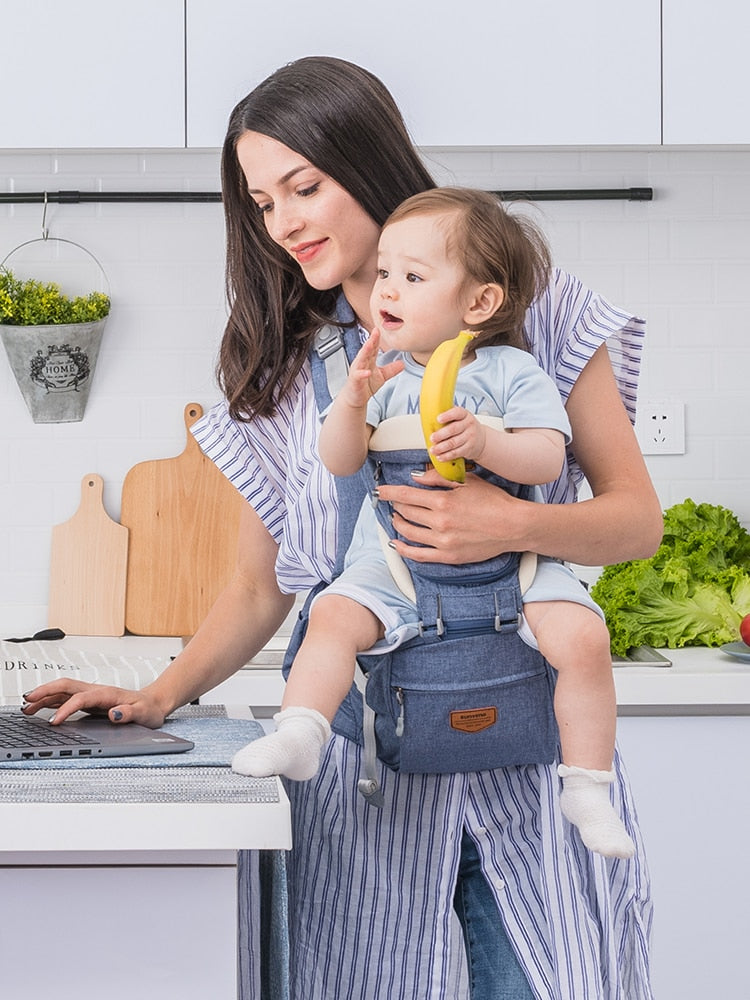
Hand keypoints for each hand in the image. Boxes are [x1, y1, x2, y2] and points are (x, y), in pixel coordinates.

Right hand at [22, 679, 167, 728]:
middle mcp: (97, 691)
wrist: (154, 703)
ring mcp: (92, 695)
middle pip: (66, 686)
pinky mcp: (90, 701)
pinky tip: (41, 708)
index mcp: (107, 694)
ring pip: (63, 691)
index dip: (66, 709)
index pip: (81, 699)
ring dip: (44, 696)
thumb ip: (129, 714)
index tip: (54, 722)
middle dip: (46, 691)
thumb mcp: (144, 714)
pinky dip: (51, 701)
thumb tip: (114, 714)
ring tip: (27, 707)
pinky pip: (66, 698)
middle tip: (28, 701)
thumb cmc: (148, 709)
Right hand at [338, 329, 403, 407]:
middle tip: (376, 331)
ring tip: (370, 344)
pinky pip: (358, 376)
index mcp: (368, 360)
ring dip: (365, 351)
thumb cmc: (365, 385)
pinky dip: (363, 374)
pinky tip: (367, 372)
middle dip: (371, 340)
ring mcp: (357, 371)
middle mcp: (361, 363)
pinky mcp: (354, 381)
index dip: (377, 338)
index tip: (381, 328)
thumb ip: (391, 369)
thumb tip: (402, 363)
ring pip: (360, 359)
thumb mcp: (382, 376)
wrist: (355, 398)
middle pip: (367, 349)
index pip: (373, 347)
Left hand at [376, 468, 530, 564]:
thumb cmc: (494, 502)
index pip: (406, 495)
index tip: (380, 491)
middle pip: (406, 512)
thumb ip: (438, 479)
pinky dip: (404, 549)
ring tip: (396, 518)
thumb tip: (416, 478)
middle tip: (394, 502)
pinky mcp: (448, 556)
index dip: (389, 492)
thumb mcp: (467, 482)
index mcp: (443, 501)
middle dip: (397, 505)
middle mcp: (440, 522)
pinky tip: (397, 543)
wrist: (514, 526)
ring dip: (398, 524)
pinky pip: (418, 555)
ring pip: (408, 533)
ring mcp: (443, 542)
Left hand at [427, 406, 485, 462]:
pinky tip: (440, 457)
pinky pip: (456, 452)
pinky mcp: (469, 448)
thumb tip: (428, 422)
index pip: (457, 412)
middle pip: (454, 429)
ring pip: (454, 442)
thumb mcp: (460, 419)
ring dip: (442, 447)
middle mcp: (469, 424)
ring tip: (433, 450)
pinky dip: (447, 456)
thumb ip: (448, 419)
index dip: (447, 416)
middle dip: (441, 434)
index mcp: (464, 414)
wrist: (481, 439)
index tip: (438, 419)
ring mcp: (470, 436)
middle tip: (432, 438)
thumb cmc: (464, 427)